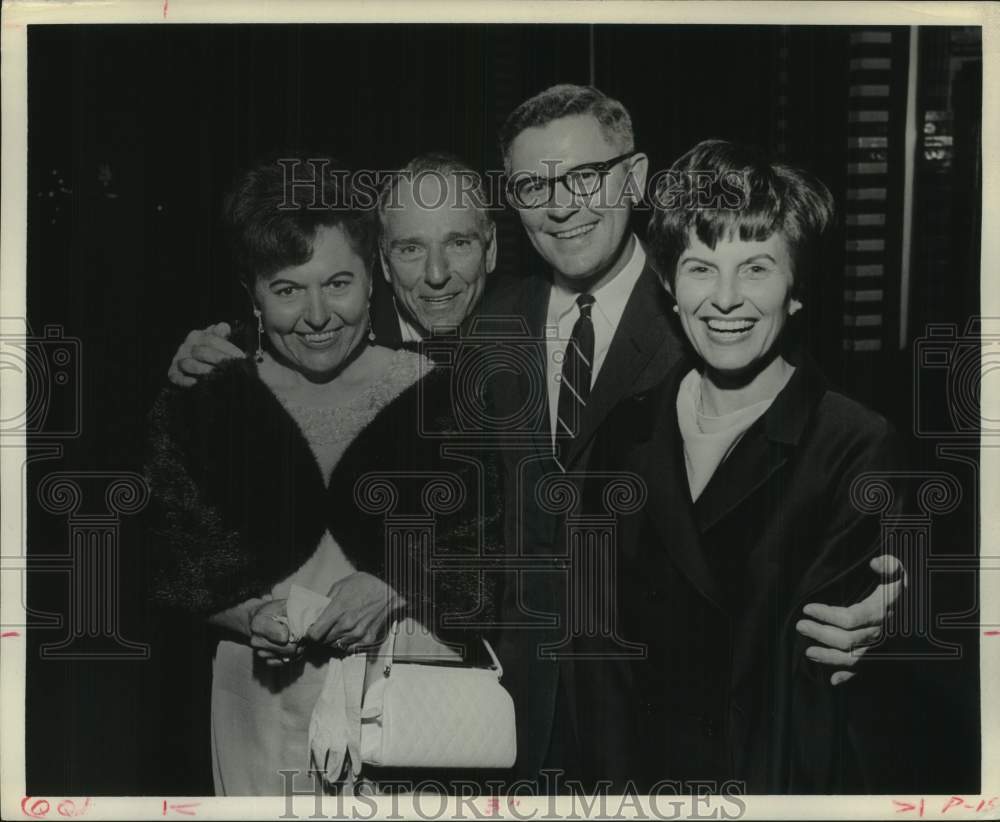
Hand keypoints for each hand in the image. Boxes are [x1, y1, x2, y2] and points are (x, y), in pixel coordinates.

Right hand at [167, 322, 244, 386]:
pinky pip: (176, 377)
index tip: (240, 357)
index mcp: (198, 336)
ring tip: (216, 374)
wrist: (195, 368)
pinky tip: (195, 383)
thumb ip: (222, 332)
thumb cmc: (210, 352)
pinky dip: (184, 380)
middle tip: (231, 367)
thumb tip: (224, 327)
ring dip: (202, 369)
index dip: (227, 348)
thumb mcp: (217, 340)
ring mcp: (179, 360)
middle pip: (201, 351)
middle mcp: (187, 346)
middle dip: (218, 359)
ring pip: (188, 364)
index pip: (212, 339)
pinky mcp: (173, 373)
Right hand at [249, 598, 302, 666]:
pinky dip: (291, 656)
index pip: (283, 636)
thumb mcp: (282, 605)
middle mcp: (256, 641)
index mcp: (258, 624)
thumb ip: (294, 610)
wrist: (258, 619)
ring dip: (297, 649)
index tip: (293, 624)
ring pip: (289, 657)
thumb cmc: (273, 611)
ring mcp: (261, 652)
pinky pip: (284, 663)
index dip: (293, 630)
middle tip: (301, 633)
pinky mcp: (266, 661)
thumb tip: (311, 618)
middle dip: (298, 641)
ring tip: (297, 638)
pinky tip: (291, 646)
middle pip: (288, 649)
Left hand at [305, 572, 402, 653]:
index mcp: (338, 610)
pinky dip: (347, 643)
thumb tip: (316, 613)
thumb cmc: (365, 585)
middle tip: (324, 628)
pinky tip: (349, 633)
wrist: (389, 592)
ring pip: (336, 645)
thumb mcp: (341, 585)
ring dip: (334, 639)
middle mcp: (346, 625)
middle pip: (324, 641)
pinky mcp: (367, 639)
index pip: (314, 634)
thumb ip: (326, 600)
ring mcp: (358, 634)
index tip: (310, 631)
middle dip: (321, 636)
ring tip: (338, 629)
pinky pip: (350, 648)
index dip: (309, 634)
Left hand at [796, 554, 905, 685]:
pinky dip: (849, 677)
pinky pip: (865, 671)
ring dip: (829, 658)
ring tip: (808, 652)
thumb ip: (890, 565)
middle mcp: (881, 633)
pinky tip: (833, 680)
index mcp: (881, 612)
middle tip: (800, 625)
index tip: (807, 608)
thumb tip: (875, 563)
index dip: (827, 615)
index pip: (850, 618)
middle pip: (847, 640)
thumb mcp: (902, 572)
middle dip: (821, 634)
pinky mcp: (882, 657)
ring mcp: (881, 648)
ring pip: (853, 658)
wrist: (924, 610)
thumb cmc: (905, 588)